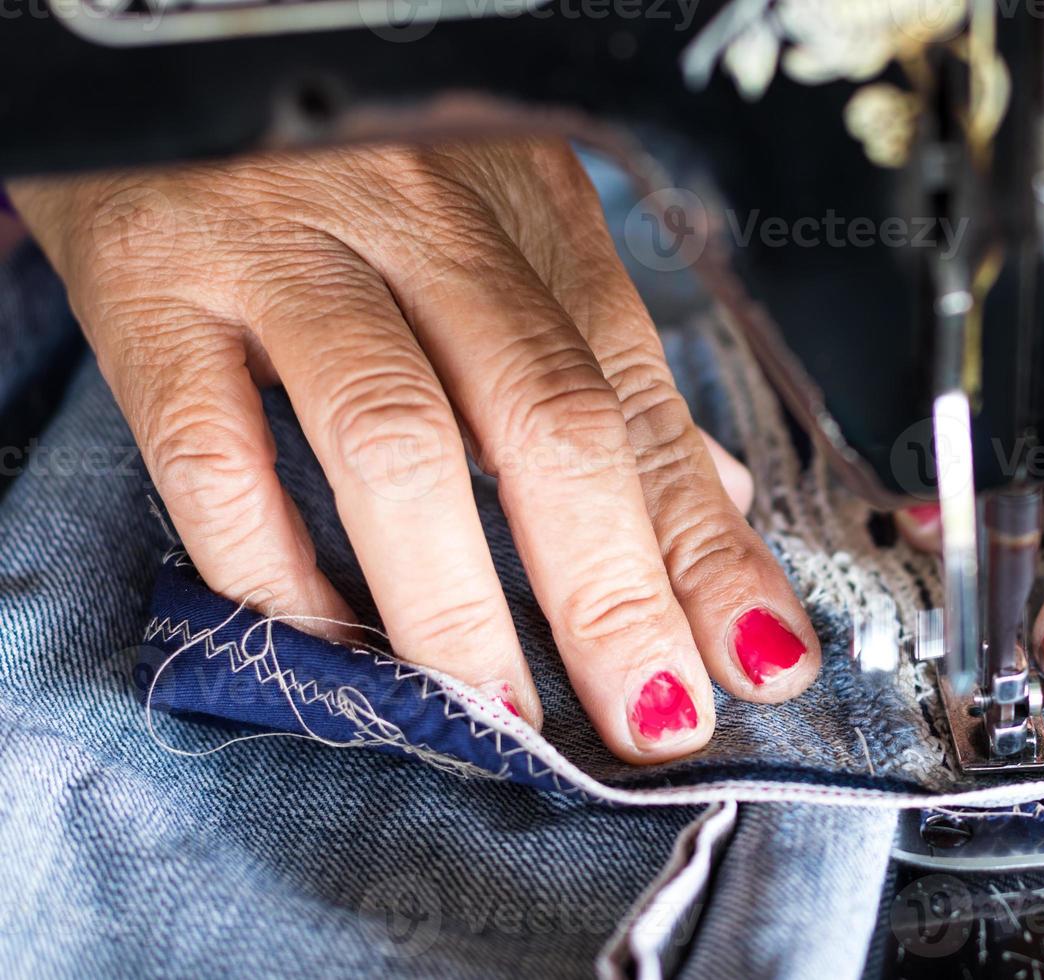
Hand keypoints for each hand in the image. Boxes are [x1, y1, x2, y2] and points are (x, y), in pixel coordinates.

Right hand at [9, 138, 819, 762]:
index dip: (703, 541)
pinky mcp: (149, 280)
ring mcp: (280, 244)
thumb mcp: (491, 223)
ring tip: (500, 715)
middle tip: (655, 716)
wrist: (162, 51)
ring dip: (458, 600)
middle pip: (545, 419)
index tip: (757, 657)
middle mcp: (422, 216)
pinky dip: (273, 569)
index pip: (637, 395)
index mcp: (526, 205)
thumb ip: (594, 363)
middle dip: (613, 591)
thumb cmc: (344, 151)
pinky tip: (325, 646)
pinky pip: (215, 450)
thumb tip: (712, 495)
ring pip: (399, 439)